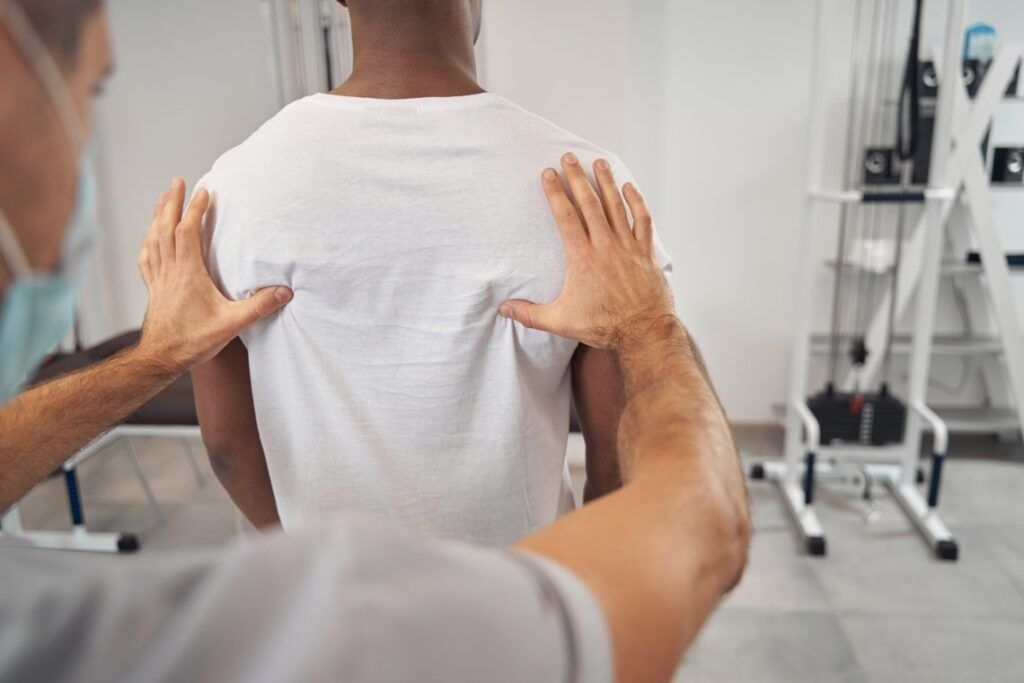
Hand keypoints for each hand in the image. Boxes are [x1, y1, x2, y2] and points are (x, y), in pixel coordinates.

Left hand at [137, 178, 291, 370]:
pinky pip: (147, 256)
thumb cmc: (193, 342)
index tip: (205, 191)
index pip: (188, 232)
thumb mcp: (231, 325)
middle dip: (171, 201)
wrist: (161, 359)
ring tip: (163, 198)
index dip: (195, 209)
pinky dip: (149, 239)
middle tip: (177, 181)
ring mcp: (158, 278)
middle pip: (166, 227)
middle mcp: (169, 271)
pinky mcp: (153, 288)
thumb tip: (285, 292)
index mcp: (187, 274)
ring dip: (158, 215)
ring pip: (153, 238)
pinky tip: (150, 236)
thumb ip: (258, 307)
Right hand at [499, 154, 674, 349]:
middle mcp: (605, 246)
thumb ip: (530, 314)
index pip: (565, 216)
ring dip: (606, 182)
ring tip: (598, 162)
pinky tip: (628, 187)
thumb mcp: (561, 322)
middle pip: (589, 203)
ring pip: (616, 206)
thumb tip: (503, 309)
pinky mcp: (646, 252)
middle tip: (568, 157)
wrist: (643, 333)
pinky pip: (642, 219)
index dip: (555, 192)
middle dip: (577, 177)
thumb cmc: (603, 327)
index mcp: (582, 259)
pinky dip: (636, 201)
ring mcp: (628, 247)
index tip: (548, 173)